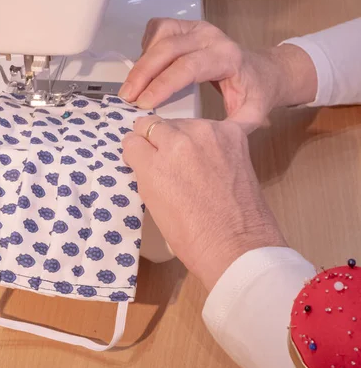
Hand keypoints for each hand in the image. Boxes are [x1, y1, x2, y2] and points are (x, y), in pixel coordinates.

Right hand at [119, 19, 316, 132]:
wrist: (263, 71)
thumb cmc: (254, 93)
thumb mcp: (252, 115)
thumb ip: (233, 128)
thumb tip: (203, 140)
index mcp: (227, 57)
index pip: (187, 67)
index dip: (162, 85)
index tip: (143, 104)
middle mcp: (211, 37)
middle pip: (168, 49)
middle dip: (143, 73)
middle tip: (127, 97)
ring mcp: (197, 29)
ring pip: (161, 34)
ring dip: (142, 60)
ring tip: (132, 86)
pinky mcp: (186, 26)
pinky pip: (159, 28)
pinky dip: (146, 45)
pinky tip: (142, 67)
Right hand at [122, 116, 286, 289]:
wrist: (236, 246)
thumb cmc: (190, 235)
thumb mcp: (152, 202)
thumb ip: (144, 171)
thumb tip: (143, 154)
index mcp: (154, 163)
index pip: (132, 140)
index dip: (137, 151)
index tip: (144, 160)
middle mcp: (179, 141)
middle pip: (155, 125)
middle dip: (157, 141)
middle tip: (169, 163)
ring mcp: (208, 133)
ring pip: (183, 123)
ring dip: (184, 136)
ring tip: (195, 162)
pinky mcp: (234, 134)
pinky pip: (220, 121)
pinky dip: (218, 129)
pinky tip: (217, 145)